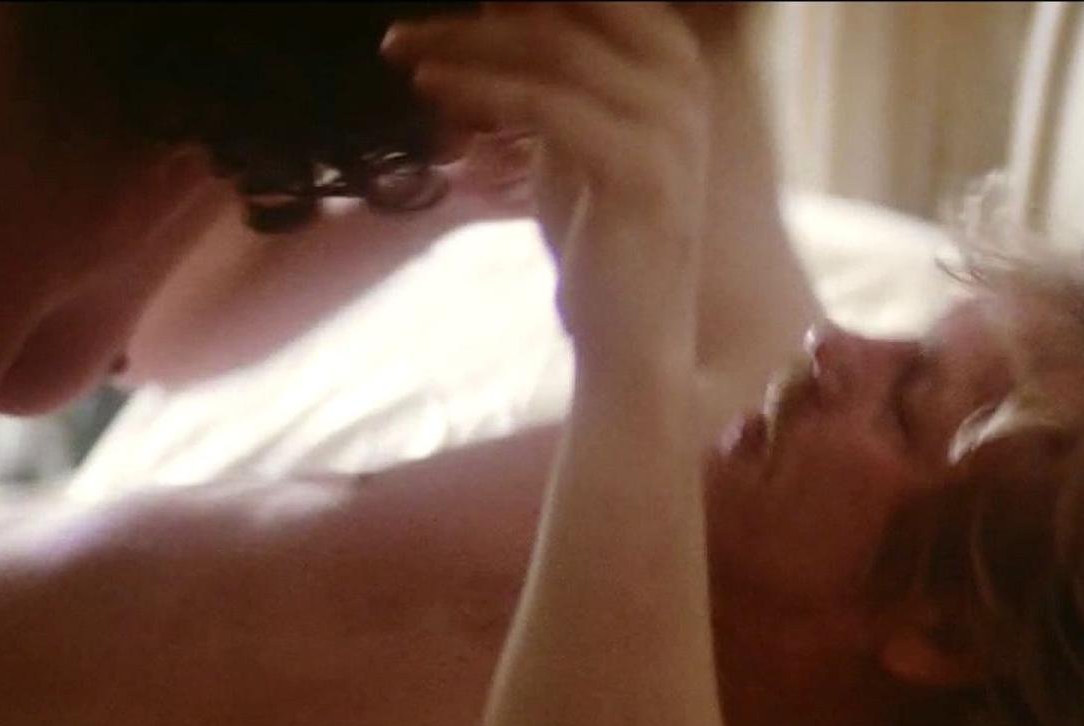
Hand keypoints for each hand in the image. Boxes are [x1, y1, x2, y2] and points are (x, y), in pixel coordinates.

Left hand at [384, 3, 711, 364]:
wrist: (635, 333)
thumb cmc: (600, 231)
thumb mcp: (571, 130)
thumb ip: (549, 68)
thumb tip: (499, 5)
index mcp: (673, 61)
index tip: (461, 5)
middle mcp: (682, 81)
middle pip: (575, 7)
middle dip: (489, 10)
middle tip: (409, 26)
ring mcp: (668, 125)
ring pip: (553, 48)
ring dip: (464, 42)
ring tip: (401, 48)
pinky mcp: (639, 170)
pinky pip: (547, 105)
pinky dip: (480, 88)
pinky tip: (430, 86)